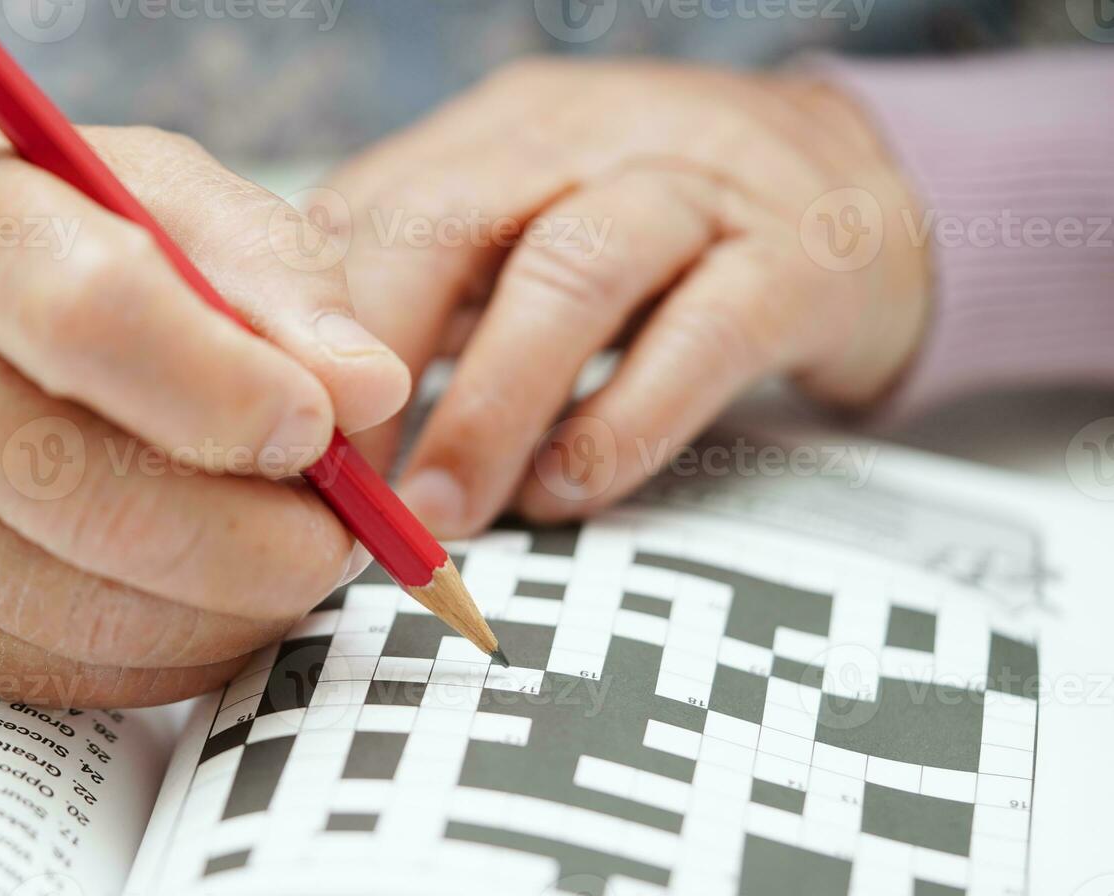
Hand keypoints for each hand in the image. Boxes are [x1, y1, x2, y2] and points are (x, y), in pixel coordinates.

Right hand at [0, 115, 409, 706]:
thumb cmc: (76, 250)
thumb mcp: (180, 207)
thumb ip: (279, 278)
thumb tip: (366, 392)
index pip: (94, 316)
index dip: (229, 393)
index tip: (319, 430)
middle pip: (89, 497)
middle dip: (256, 540)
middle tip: (340, 533)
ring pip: (85, 613)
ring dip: (229, 609)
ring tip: (282, 559)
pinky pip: (63, 675)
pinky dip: (172, 653)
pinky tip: (205, 599)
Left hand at [322, 60, 928, 534]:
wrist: (867, 188)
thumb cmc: (662, 235)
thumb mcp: (533, 227)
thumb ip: (431, 286)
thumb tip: (308, 393)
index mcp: (499, 135)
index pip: (372, 208)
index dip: (307, 327)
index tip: (274, 437)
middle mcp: (587, 139)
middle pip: (450, 223)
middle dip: (376, 360)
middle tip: (341, 487)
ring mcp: (698, 187)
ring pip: (570, 272)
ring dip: (488, 406)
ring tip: (441, 513)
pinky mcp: (798, 258)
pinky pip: (703, 335)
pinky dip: (624, 423)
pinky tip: (569, 492)